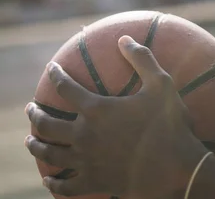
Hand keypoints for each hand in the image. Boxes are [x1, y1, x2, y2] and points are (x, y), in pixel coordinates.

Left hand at [25, 36, 206, 197]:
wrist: (176, 166)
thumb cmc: (169, 122)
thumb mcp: (161, 83)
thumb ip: (141, 58)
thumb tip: (124, 38)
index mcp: (97, 109)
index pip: (66, 87)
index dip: (56, 74)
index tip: (51, 68)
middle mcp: (85, 135)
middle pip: (47, 124)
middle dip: (35, 114)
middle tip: (31, 108)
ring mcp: (86, 162)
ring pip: (50, 154)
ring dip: (36, 146)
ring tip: (30, 141)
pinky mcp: (93, 182)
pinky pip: (65, 186)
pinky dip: (52, 183)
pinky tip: (48, 180)